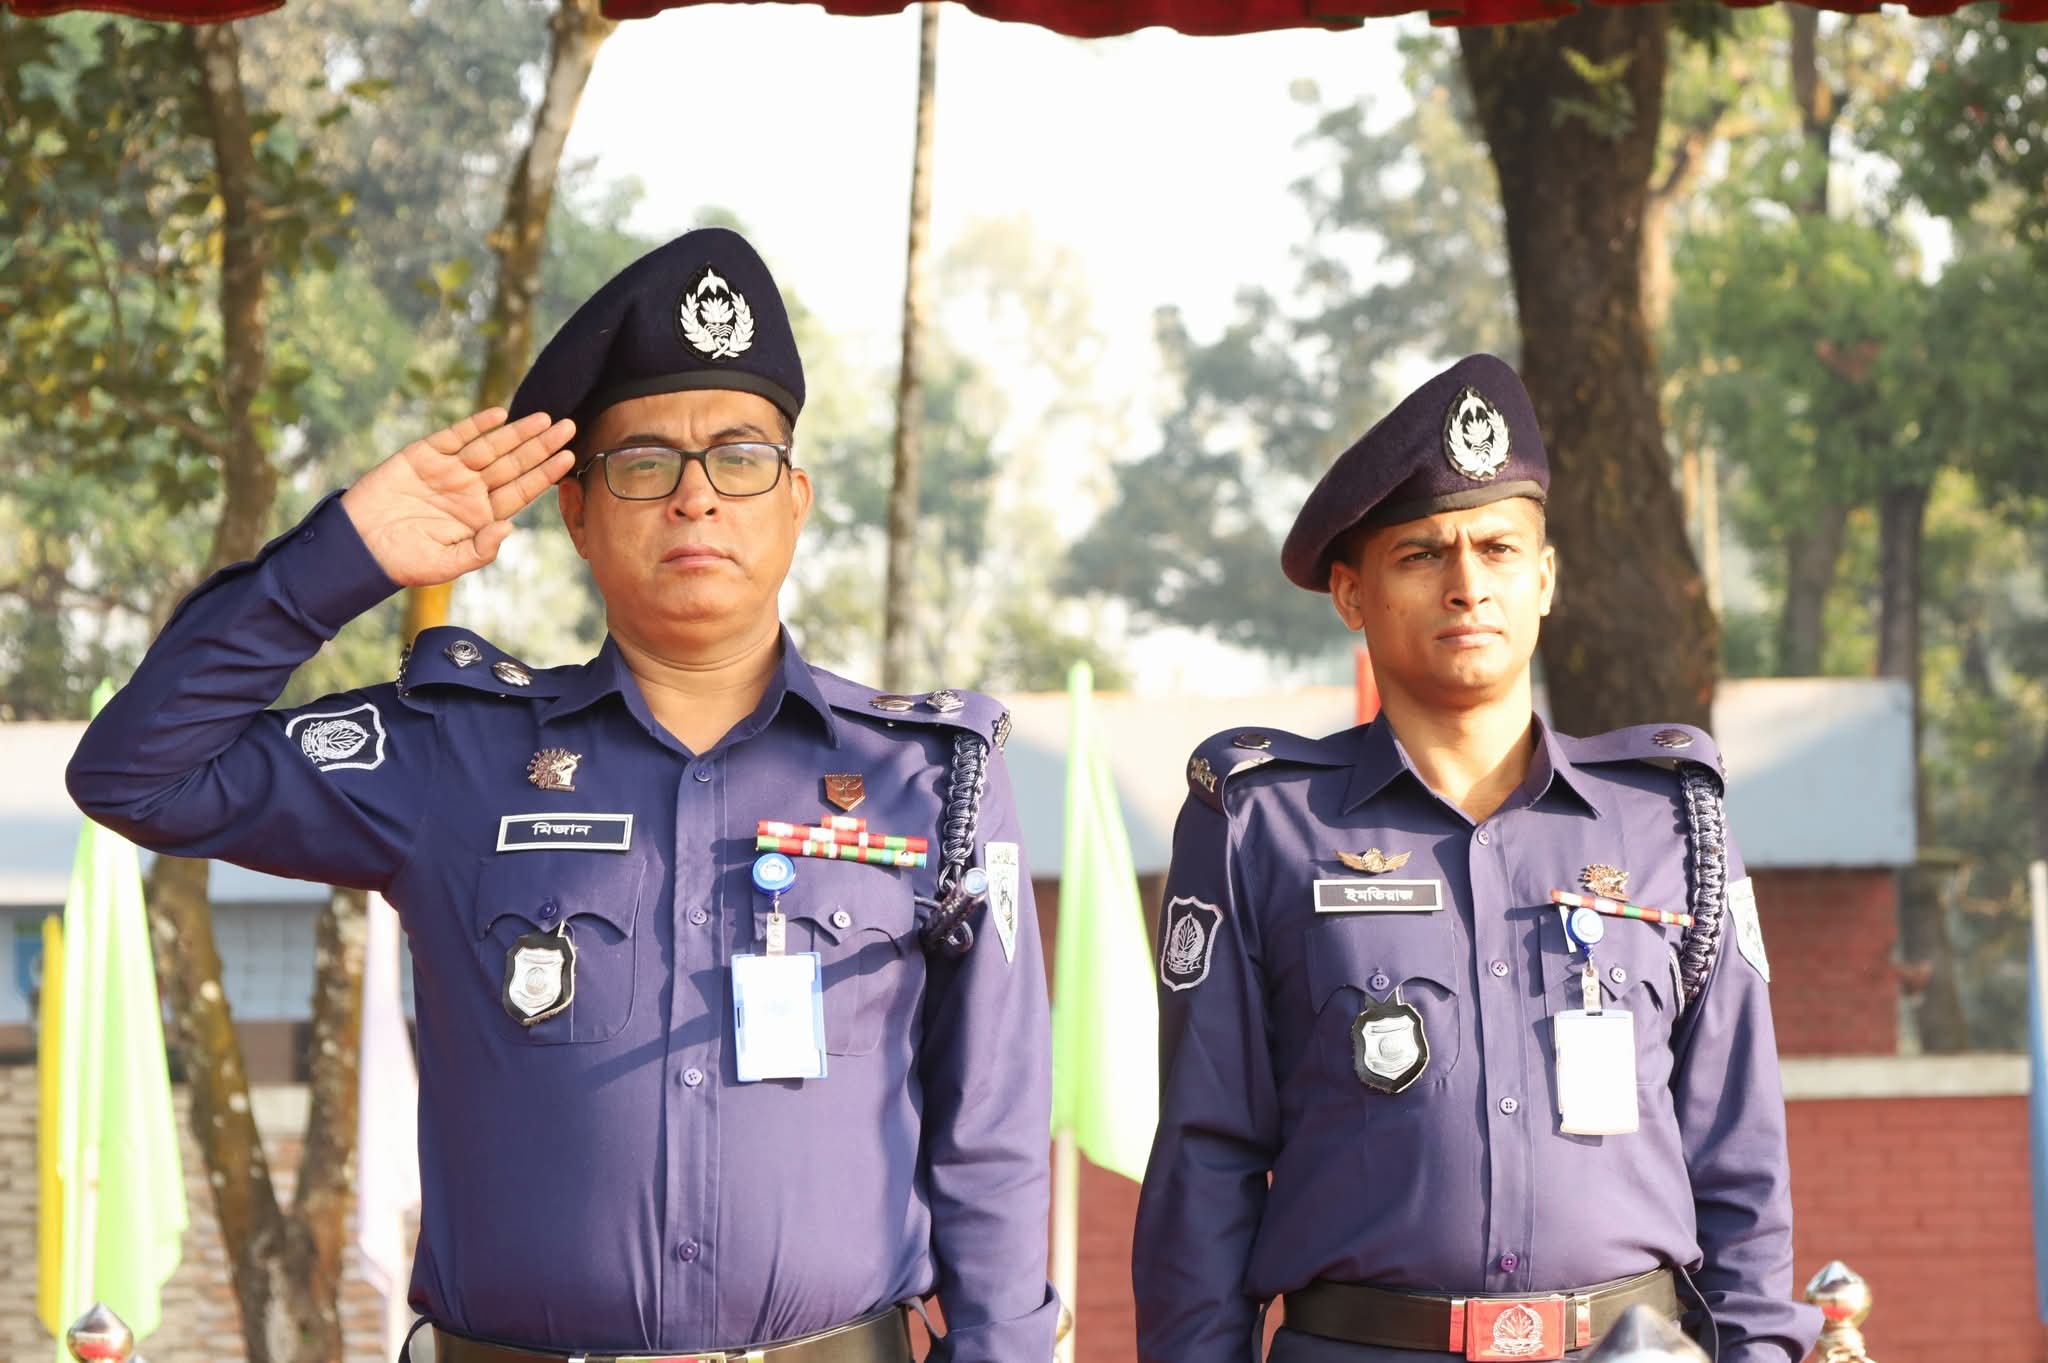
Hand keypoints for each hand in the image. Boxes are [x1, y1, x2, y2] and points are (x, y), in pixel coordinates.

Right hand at [340, 408, 576, 587]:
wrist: (359, 546)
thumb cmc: (404, 561)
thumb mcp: (448, 564)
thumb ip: (481, 549)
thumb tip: (509, 527)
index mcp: (481, 515)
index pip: (522, 490)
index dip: (545, 474)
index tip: (569, 457)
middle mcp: (470, 490)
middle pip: (513, 464)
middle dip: (541, 446)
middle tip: (568, 427)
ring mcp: (449, 471)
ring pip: (490, 447)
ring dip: (517, 432)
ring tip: (544, 418)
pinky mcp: (423, 455)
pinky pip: (455, 436)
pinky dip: (476, 425)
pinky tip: (498, 415)